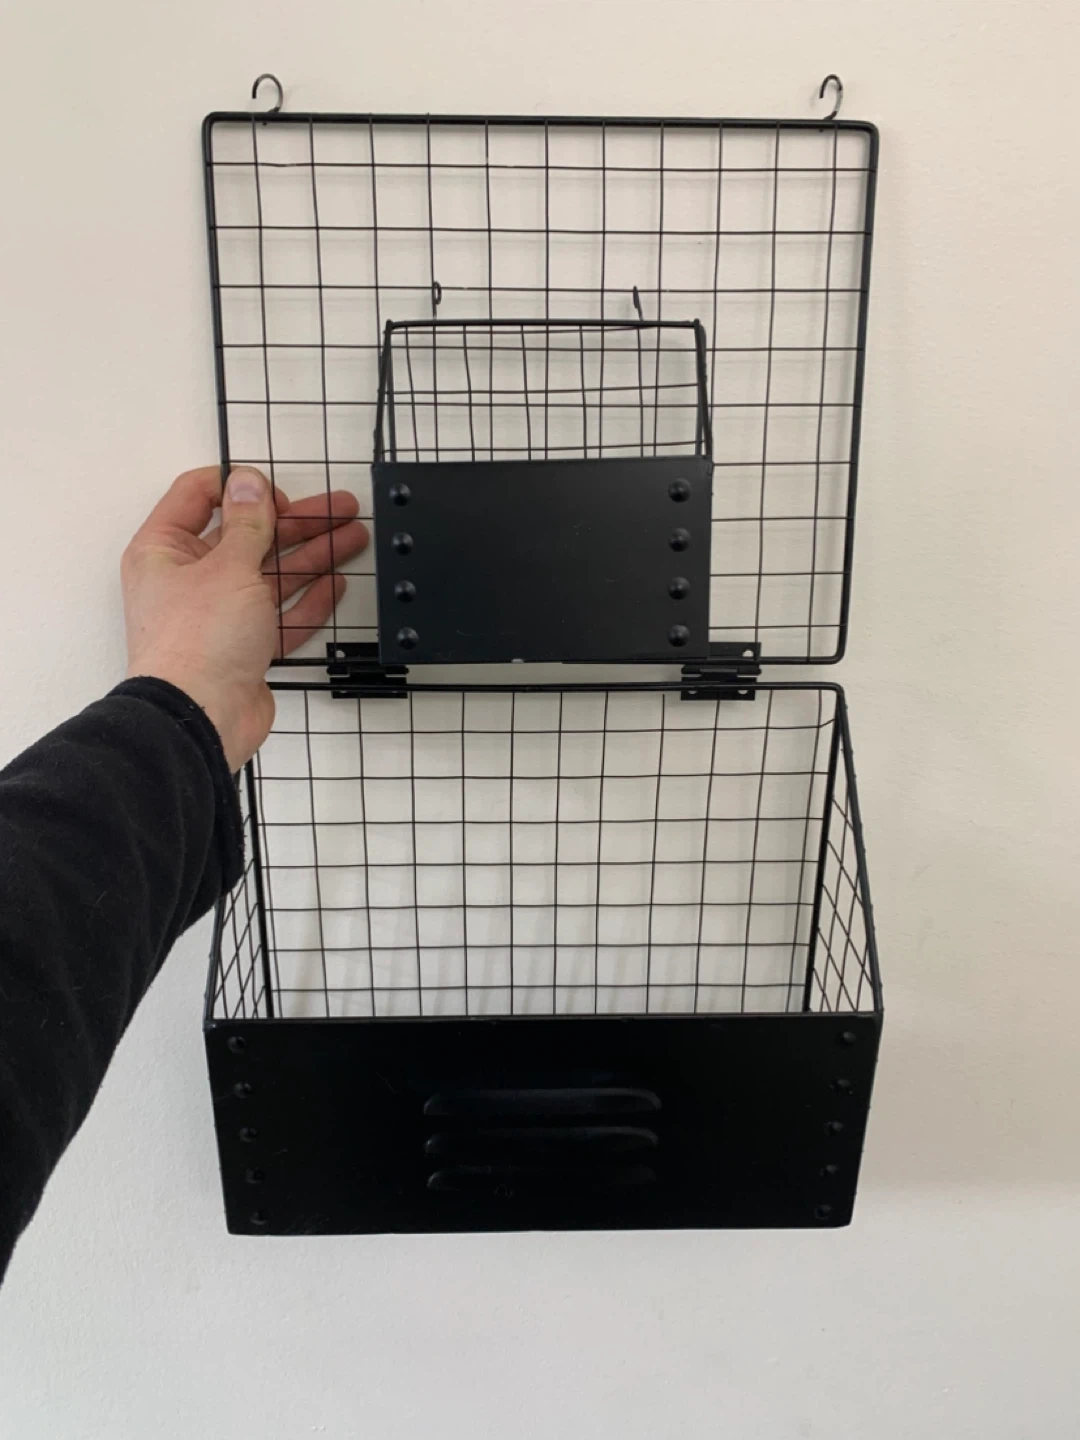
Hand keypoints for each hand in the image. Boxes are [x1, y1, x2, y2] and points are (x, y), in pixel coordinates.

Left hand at [122, 466, 367, 770]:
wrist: (202, 718)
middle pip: (248, 536)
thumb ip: (248, 524)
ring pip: (271, 574)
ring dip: (313, 555)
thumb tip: (250, 484)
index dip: (241, 488)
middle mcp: (188, 580)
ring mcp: (218, 615)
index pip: (199, 496)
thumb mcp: (229, 567)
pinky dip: (308, 599)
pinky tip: (334, 583)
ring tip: (353, 538)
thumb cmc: (197, 646)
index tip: (278, 492)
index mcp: (165, 550)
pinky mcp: (244, 647)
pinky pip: (280, 615)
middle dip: (298, 522)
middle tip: (339, 509)